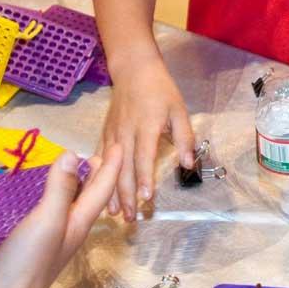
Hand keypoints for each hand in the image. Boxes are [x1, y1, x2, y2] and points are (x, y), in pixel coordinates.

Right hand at [0, 149, 120, 287]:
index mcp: (78, 224)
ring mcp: (48, 240)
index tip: (117, 145)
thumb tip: (72, 155)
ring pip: (67, 206)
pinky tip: (37, 198)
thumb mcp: (48, 219)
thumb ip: (60, 188)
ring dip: (72, 187)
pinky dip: (48, 199)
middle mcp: (68, 231)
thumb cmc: (28, 261)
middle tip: (98, 154)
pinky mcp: (29, 245)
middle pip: (88, 198)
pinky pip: (46, 215)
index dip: (110, 167)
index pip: (100, 190)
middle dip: (96, 176)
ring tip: (71, 170)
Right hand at [97, 53, 194, 217]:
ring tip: (114, 213)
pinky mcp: (104, 133)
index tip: (146, 199)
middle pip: (123, 168)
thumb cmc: (160, 90)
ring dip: (110, 191)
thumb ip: (184, 137)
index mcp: (146, 126)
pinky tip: (98, 193)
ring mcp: (112, 134)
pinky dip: (99, 177)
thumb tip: (189, 163)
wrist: (133, 69)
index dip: (145, 178)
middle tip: (130, 218)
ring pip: (109, 167)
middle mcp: (126, 132)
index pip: (144, 156)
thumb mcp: (179, 109)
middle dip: (126, 194)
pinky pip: (100, 158)